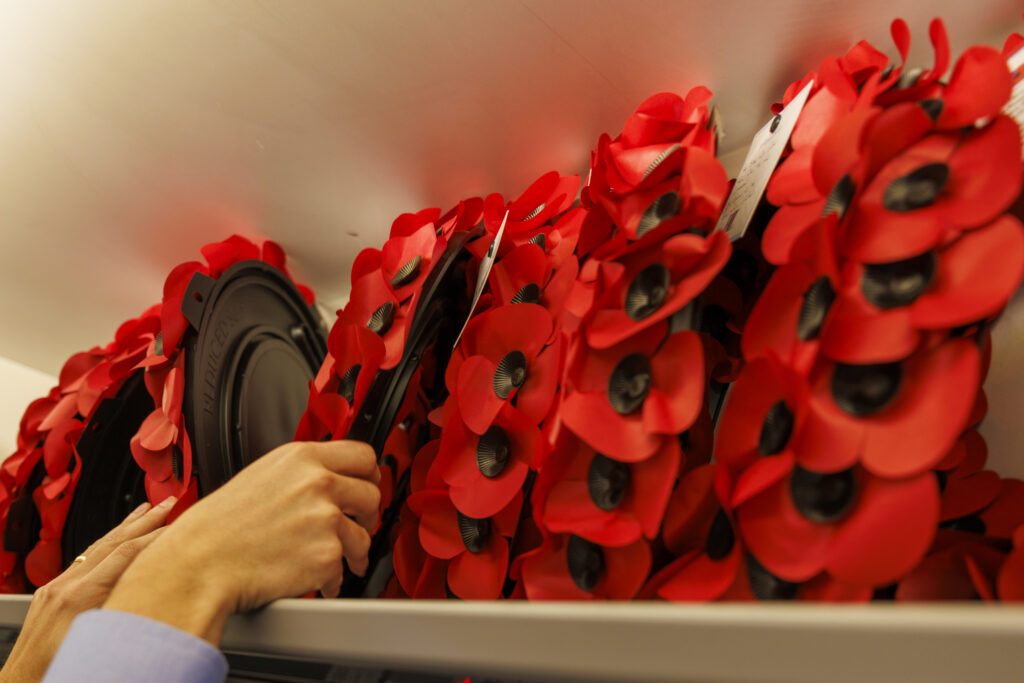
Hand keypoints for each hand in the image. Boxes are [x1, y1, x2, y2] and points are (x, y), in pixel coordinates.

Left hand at [0, 498, 175, 682]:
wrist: (22, 682)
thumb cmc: (57, 670)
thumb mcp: (101, 641)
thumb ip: (126, 613)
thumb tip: (157, 595)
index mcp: (80, 597)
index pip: (126, 554)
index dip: (155, 537)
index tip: (176, 526)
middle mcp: (66, 585)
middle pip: (113, 541)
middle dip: (144, 520)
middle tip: (167, 503)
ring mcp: (56, 586)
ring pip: (97, 546)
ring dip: (125, 526)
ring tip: (144, 510)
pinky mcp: (51, 591)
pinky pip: (83, 557)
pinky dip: (105, 543)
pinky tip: (115, 538)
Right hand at [104, 440, 380, 645]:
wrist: (197, 565)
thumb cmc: (217, 528)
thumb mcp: (261, 476)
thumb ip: (300, 473)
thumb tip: (330, 479)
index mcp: (301, 458)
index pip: (362, 456)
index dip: (369, 474)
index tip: (368, 484)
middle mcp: (318, 483)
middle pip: (372, 493)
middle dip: (367, 514)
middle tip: (359, 525)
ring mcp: (325, 518)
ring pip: (364, 535)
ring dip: (354, 552)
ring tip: (339, 561)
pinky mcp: (327, 555)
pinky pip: (343, 570)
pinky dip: (331, 580)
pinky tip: (314, 579)